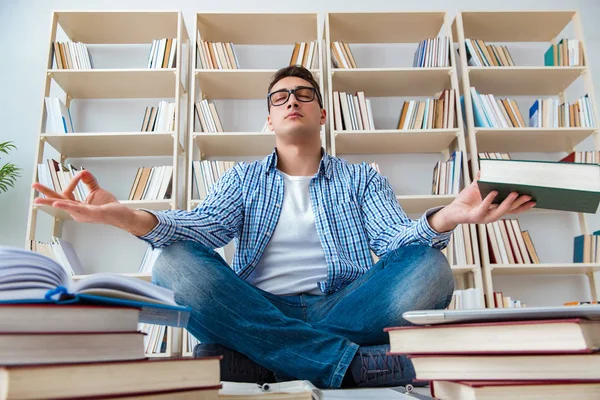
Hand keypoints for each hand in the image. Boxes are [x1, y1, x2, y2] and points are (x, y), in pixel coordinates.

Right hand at [32, 170, 156, 235]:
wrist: (122, 214)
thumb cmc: (108, 206)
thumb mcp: (96, 190)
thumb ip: (89, 181)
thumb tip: (83, 171)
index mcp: (77, 206)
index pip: (66, 193)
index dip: (72, 181)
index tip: (80, 174)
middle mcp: (77, 211)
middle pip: (58, 201)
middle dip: (45, 194)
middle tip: (33, 186)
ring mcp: (84, 214)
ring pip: (66, 206)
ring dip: (52, 201)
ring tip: (39, 199)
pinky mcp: (93, 213)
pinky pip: (78, 209)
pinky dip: (67, 206)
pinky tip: (59, 204)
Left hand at [428, 172, 535, 231]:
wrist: (452, 211)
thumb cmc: (465, 201)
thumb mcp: (475, 188)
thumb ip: (481, 179)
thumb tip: (486, 169)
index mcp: (495, 209)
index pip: (512, 208)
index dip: (523, 206)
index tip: (534, 200)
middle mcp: (492, 215)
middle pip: (509, 210)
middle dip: (520, 203)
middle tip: (529, 195)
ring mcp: (484, 217)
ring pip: (499, 211)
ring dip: (508, 203)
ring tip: (515, 193)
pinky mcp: (475, 217)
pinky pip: (484, 208)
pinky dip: (488, 200)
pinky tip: (493, 193)